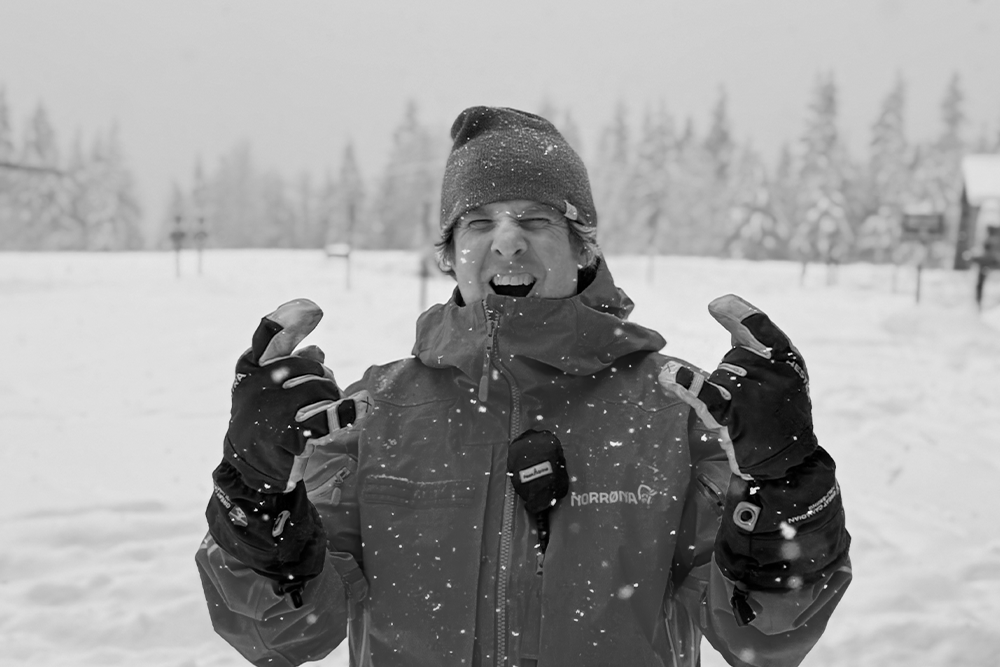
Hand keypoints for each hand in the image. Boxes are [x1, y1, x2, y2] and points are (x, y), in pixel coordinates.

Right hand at [226, 298, 361, 493]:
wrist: (248, 467)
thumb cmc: (263, 421)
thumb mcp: (268, 390)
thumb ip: (289, 365)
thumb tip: (316, 349)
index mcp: (249, 369)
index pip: (267, 336)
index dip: (289, 321)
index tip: (313, 309)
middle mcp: (255, 385)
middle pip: (307, 366)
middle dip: (323, 377)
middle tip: (327, 391)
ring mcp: (269, 409)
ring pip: (320, 389)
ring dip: (333, 398)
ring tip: (330, 409)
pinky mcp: (286, 434)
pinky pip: (327, 416)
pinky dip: (347, 413)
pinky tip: (359, 411)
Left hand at [659, 294, 815, 480]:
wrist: (787, 461)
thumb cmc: (780, 411)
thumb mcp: (778, 372)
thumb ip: (752, 340)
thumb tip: (719, 305)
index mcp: (787, 360)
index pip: (761, 327)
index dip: (739, 314)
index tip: (716, 304)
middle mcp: (774, 375)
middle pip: (733, 357)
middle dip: (736, 377)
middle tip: (757, 405)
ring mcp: (752, 397)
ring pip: (719, 375)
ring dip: (725, 394)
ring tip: (748, 416)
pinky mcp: (732, 418)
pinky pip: (705, 396)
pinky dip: (686, 385)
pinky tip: (667, 376)